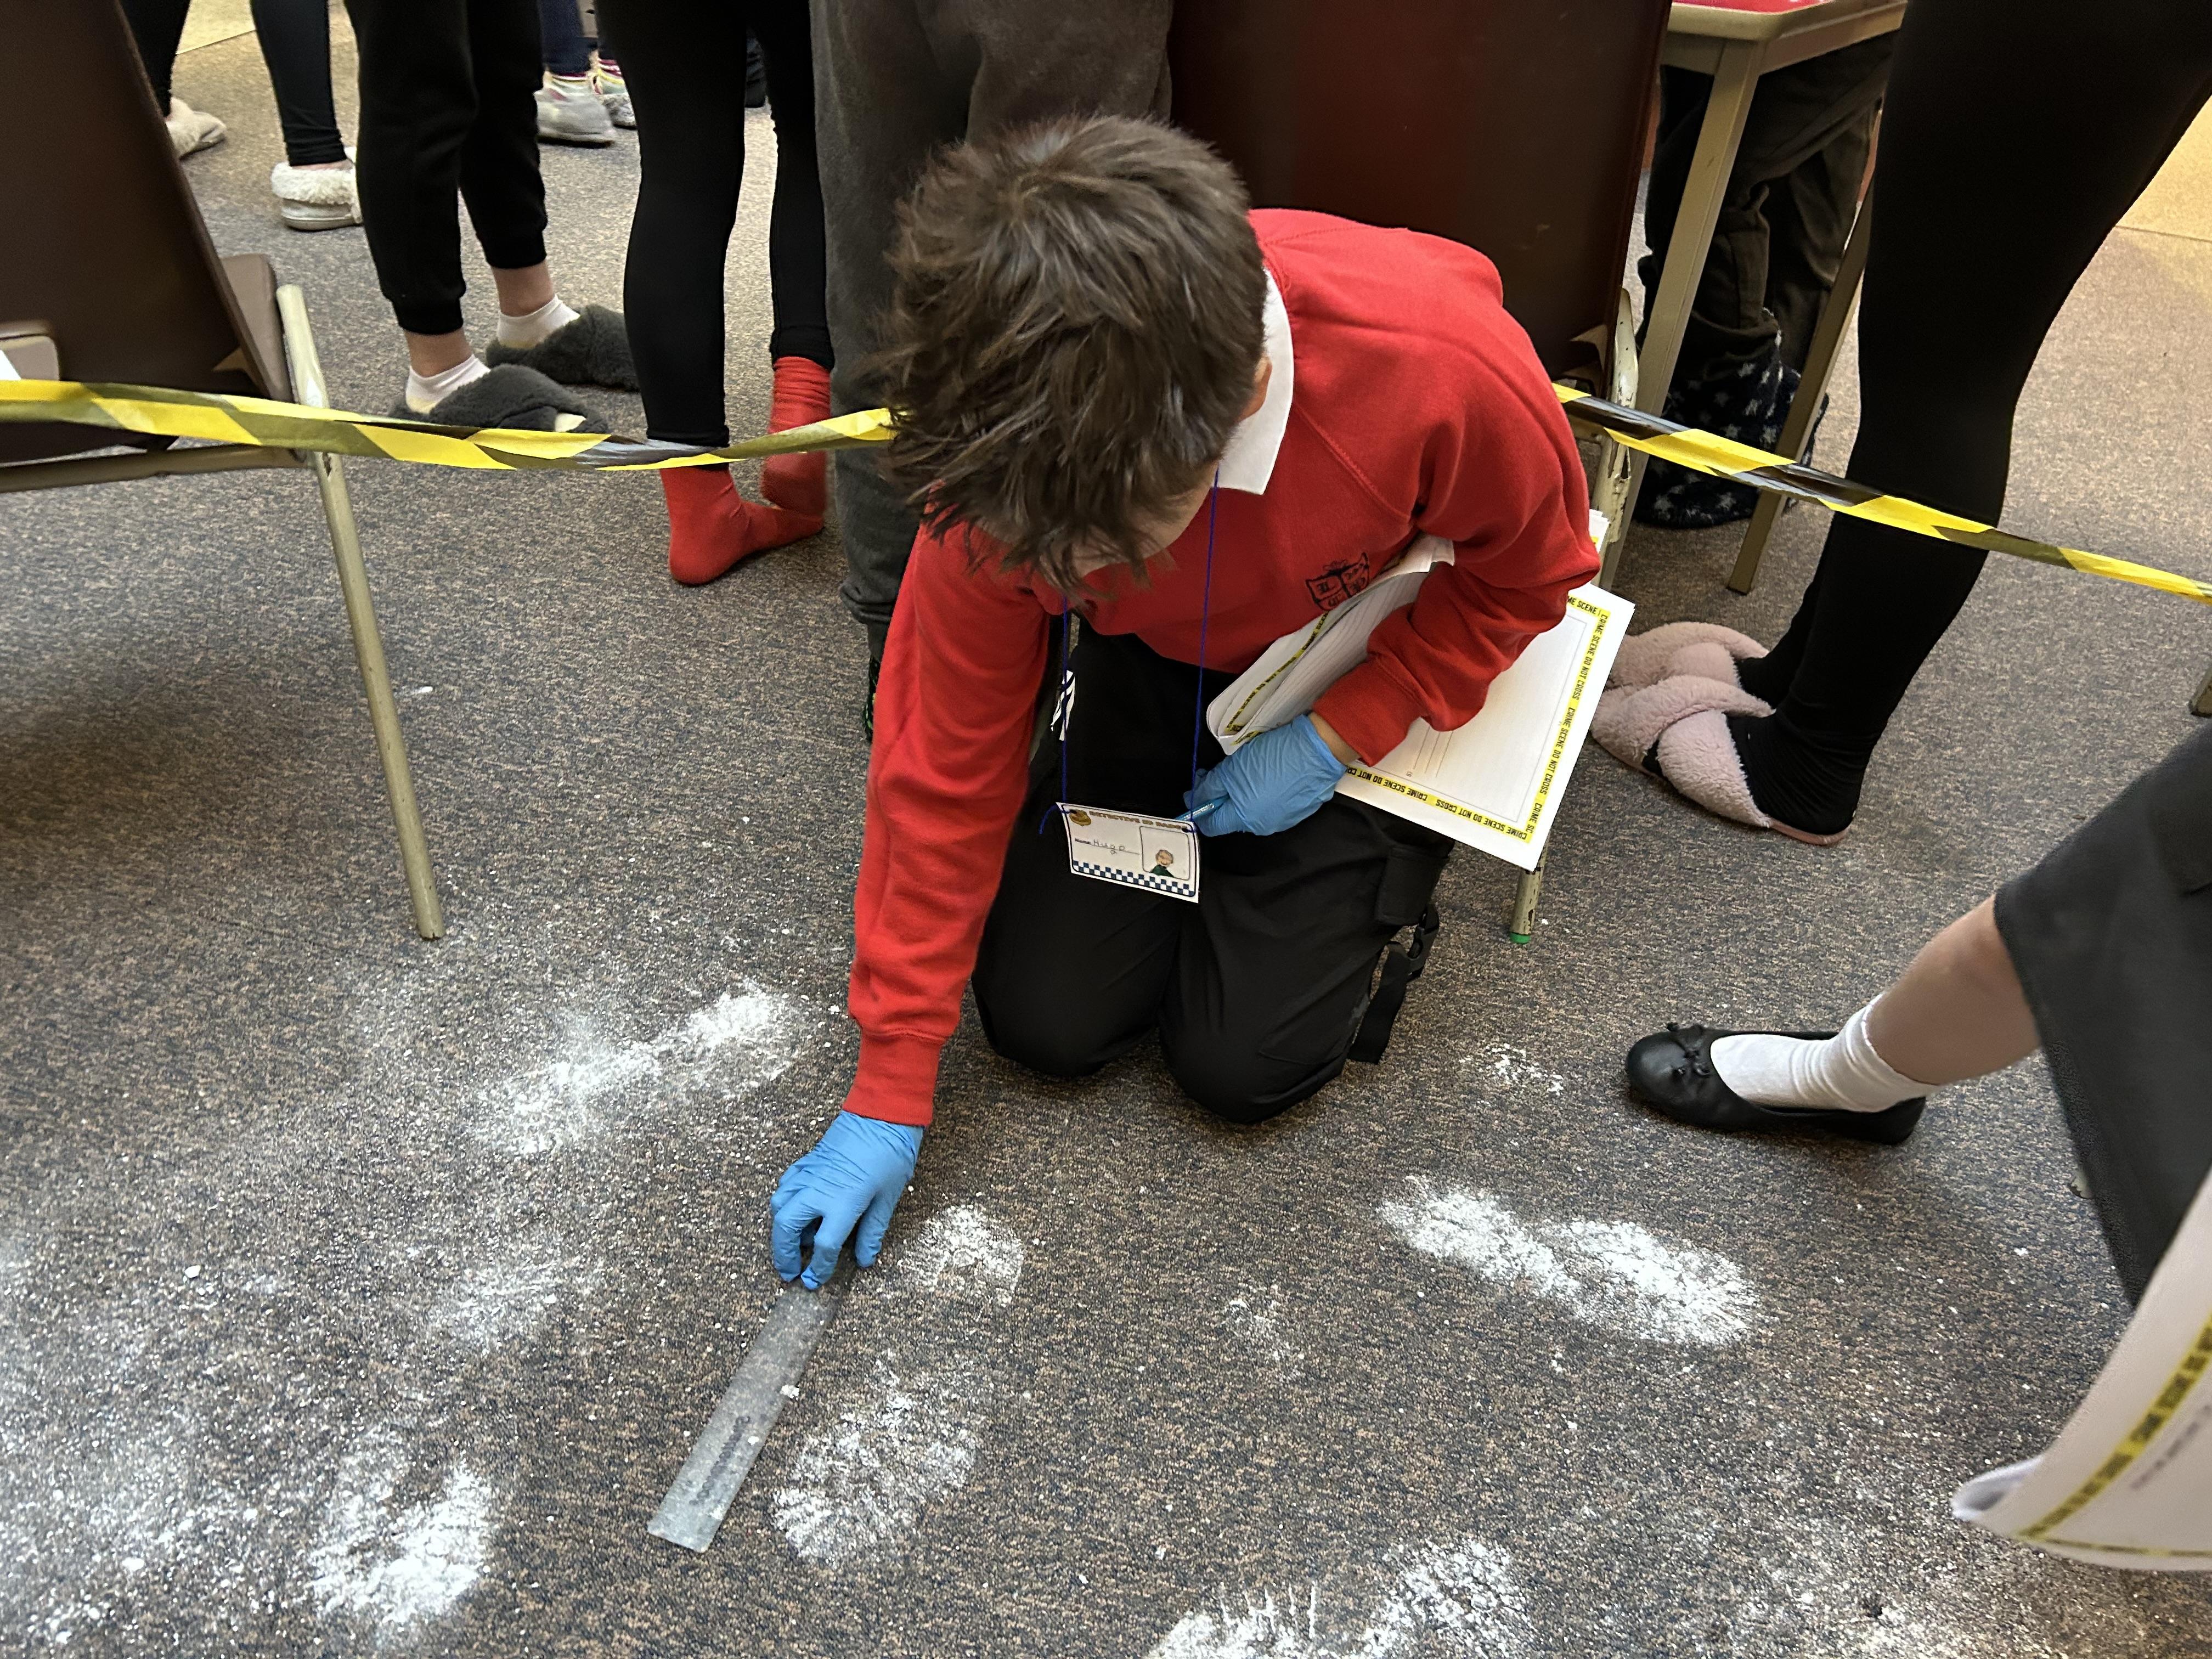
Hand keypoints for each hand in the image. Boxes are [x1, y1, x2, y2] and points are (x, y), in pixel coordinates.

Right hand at [770, 1111, 923, 1288]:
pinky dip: (784, 1201)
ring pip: (779, 1205)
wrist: (883, 1113)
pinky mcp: (808, 1161)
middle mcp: (819, 1190)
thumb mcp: (888, 1198)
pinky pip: (786, 1185)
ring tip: (793, 1242)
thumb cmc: (891, 1154)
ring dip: (781, 1228)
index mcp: (843, 1203)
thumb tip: (864, 1259)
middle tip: (789, 1271)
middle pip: (786, 1227)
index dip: (818, 1269)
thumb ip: (872, 1231)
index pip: (823, 1247)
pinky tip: (796, 1208)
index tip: (815, 1281)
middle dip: (783, 1254)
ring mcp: (810, 1174)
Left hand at [1182, 713, 1347, 836]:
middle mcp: (1263, 825)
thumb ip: (1209, 788)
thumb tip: (1195, 799)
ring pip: (1253, 809)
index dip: (1200, 808)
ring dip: (1245, 792)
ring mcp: (1283, 819)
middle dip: (1223, 796)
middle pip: (1232, 816)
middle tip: (1221, 772)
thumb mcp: (1232, 769)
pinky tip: (1270, 772)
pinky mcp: (1299, 808)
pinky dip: (1266, 791)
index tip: (1196, 791)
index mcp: (1244, 818)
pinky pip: (1274, 803)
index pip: (1211, 825)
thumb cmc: (1276, 757)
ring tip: (1249, 769)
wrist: (1319, 749)